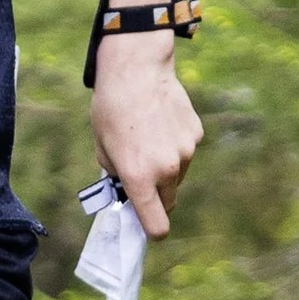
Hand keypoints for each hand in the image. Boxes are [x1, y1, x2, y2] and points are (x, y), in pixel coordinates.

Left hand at [91, 37, 201, 237]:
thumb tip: (127, 189)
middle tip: (142, 175)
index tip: (147, 227)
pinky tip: (161, 122)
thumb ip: (116, 175)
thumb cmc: (111, 108)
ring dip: (166, 168)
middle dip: (156, 196)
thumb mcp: (102, 147)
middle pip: (168, 201)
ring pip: (178, 175)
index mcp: (139, 177)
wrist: (136, 69)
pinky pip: (185, 151)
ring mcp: (185, 151)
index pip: (156, 225)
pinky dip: (175, 145)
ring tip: (149, 138)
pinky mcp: (195, 134)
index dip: (151, 230)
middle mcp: (167, 169)